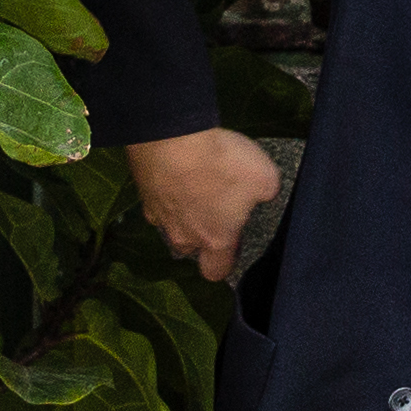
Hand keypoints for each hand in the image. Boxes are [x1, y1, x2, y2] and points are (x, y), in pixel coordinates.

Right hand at [124, 127, 283, 281]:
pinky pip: (158, 200)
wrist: (173, 138)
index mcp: (215, 240)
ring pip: (172, 224)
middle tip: (215, 207)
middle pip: (190, 248)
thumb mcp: (266, 178)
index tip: (234, 242)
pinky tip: (176, 170)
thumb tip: (263, 193)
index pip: (215, 271)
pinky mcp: (143, 194)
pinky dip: (166, 190)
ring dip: (182, 211)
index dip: (225, 261)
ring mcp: (159, 216)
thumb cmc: (222, 164)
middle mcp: (183, 235)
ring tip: (195, 182)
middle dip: (201, 234)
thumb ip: (267, 193)